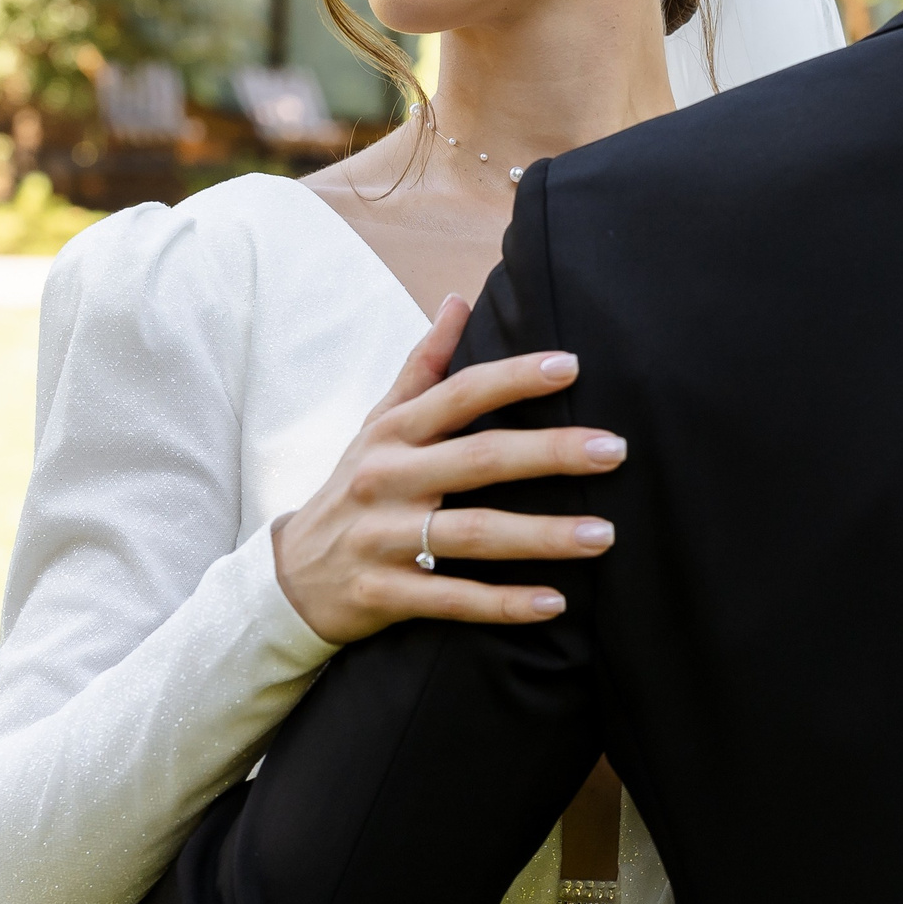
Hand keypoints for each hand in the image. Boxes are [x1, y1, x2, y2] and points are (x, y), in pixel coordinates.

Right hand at [272, 295, 624, 644]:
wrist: (288, 577)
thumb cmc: (352, 489)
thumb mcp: (377, 425)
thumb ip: (423, 368)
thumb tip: (459, 300)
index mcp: (392, 434)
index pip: (460, 395)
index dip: (515, 377)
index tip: (573, 366)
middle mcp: (385, 480)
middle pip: (479, 460)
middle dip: (550, 453)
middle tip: (614, 450)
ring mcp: (382, 538)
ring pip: (472, 534)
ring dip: (542, 535)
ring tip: (602, 534)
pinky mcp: (383, 594)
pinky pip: (452, 599)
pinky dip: (503, 604)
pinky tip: (555, 603)